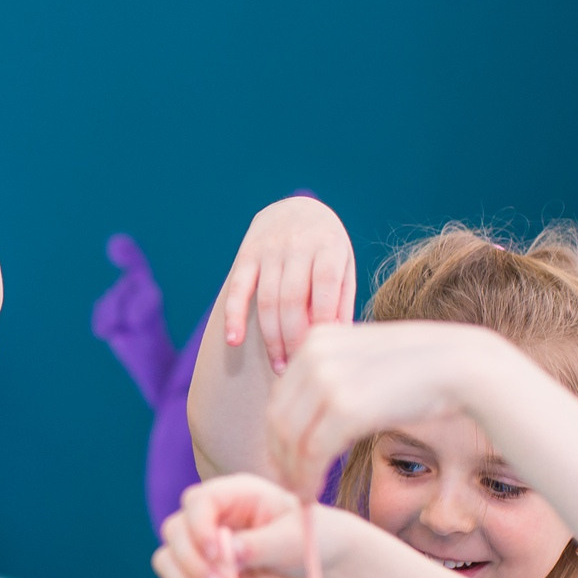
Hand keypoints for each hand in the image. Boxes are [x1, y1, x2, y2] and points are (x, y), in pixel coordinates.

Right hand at [152, 474, 313, 577]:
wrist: (323, 564)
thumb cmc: (314, 537)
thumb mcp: (295, 539)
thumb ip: (261, 544)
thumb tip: (227, 552)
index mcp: (234, 494)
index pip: (198, 501)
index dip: (199, 527)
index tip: (216, 555)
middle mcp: (213, 517)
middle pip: (175, 532)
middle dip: (192, 564)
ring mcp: (206, 548)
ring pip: (170, 563)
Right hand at [218, 197, 355, 374]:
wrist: (297, 208)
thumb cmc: (327, 248)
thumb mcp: (344, 265)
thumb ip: (341, 300)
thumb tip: (339, 341)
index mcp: (328, 246)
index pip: (323, 288)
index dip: (320, 324)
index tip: (320, 354)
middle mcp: (297, 245)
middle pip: (291, 299)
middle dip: (293, 339)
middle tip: (297, 369)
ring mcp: (269, 249)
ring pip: (266, 300)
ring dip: (271, 338)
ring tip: (278, 366)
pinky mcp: (246, 254)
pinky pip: (238, 288)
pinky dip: (233, 316)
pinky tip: (233, 341)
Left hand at [261, 321, 515, 495]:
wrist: (464, 367)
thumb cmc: (420, 372)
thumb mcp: (366, 360)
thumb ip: (334, 375)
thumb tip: (305, 409)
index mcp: (317, 338)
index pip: (280, 397)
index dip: (277, 437)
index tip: (285, 464)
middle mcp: (315, 353)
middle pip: (278, 418)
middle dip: (279, 458)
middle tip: (289, 486)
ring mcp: (329, 378)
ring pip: (291, 438)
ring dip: (291, 473)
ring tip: (301, 494)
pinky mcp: (345, 406)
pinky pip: (311, 452)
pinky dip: (306, 477)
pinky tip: (312, 494)